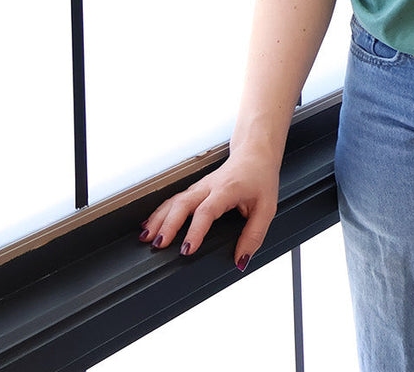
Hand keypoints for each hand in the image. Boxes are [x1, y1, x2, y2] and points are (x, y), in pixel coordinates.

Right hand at [138, 149, 280, 270]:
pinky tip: (149, 224)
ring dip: (158, 218)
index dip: (195, 231)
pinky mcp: (196, 188)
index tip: (187, 250)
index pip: (206, 211)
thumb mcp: (267, 208)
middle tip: (158, 245)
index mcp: (226, 190)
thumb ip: (254, 235)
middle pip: (183, 203)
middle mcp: (209, 186)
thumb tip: (240, 260)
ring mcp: (200, 186)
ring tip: (146, 238)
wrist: (255, 153)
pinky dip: (160, 212)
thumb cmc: (261, 178)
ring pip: (174, 200)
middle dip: (168, 225)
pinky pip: (174, 199)